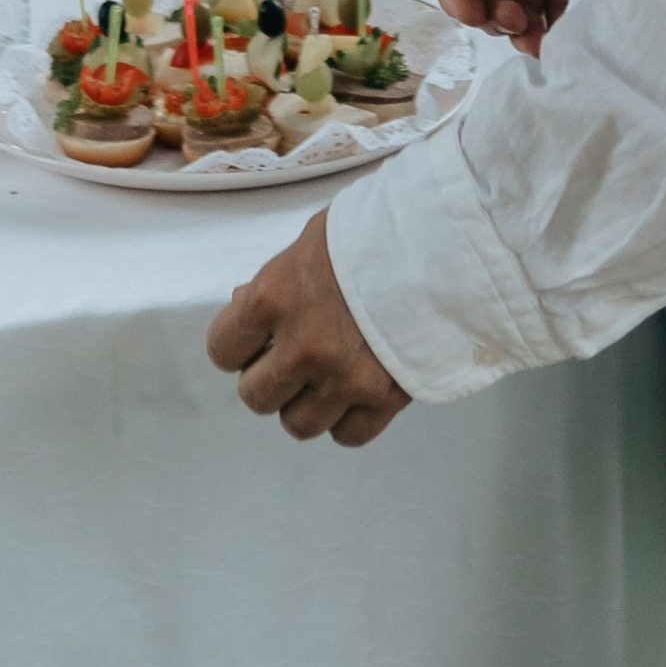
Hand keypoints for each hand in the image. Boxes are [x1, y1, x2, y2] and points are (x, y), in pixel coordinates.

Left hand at [207, 212, 409, 446]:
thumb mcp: (310, 243)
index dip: (236, 344)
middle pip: (256, 396)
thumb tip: (245, 307)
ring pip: (298, 424)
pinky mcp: (384, 400)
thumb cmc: (373, 232)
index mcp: (274, 298)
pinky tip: (355, 387)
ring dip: (305, 401)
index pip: (222, 349)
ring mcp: (344, 380)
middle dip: (269, 376)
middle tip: (291, 355)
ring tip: (326, 372)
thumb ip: (276, 282)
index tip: (253, 339)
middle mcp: (303, 347)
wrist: (443, 244)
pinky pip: (346, 435)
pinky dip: (346, 417)